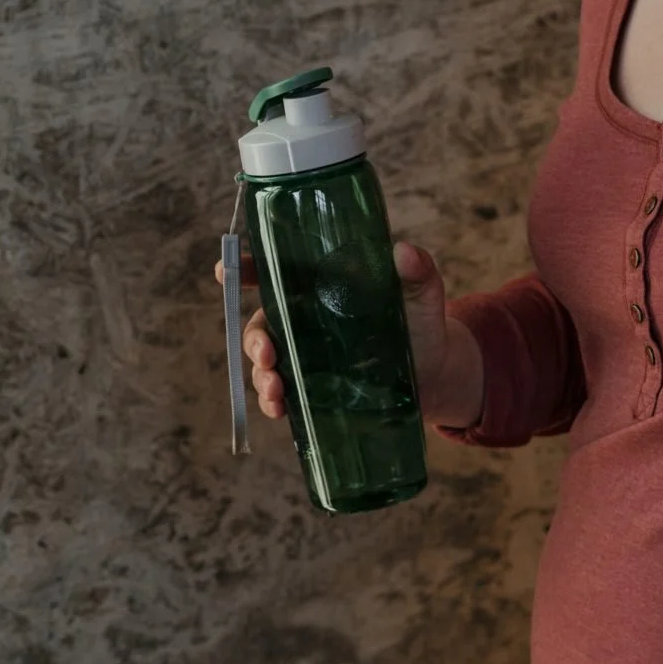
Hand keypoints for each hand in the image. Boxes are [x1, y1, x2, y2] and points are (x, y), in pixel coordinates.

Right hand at [214, 239, 485, 430]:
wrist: (438, 374)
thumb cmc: (425, 324)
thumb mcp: (423, 295)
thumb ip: (418, 273)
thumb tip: (404, 253)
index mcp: (323, 287)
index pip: (276, 272)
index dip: (245, 268)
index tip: (224, 270)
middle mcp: (307, 319)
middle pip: (263, 322)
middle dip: (254, 339)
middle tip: (267, 355)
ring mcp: (308, 356)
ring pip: (267, 362)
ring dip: (260, 376)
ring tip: (275, 392)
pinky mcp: (314, 389)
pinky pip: (282, 393)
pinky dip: (273, 402)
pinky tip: (279, 410)